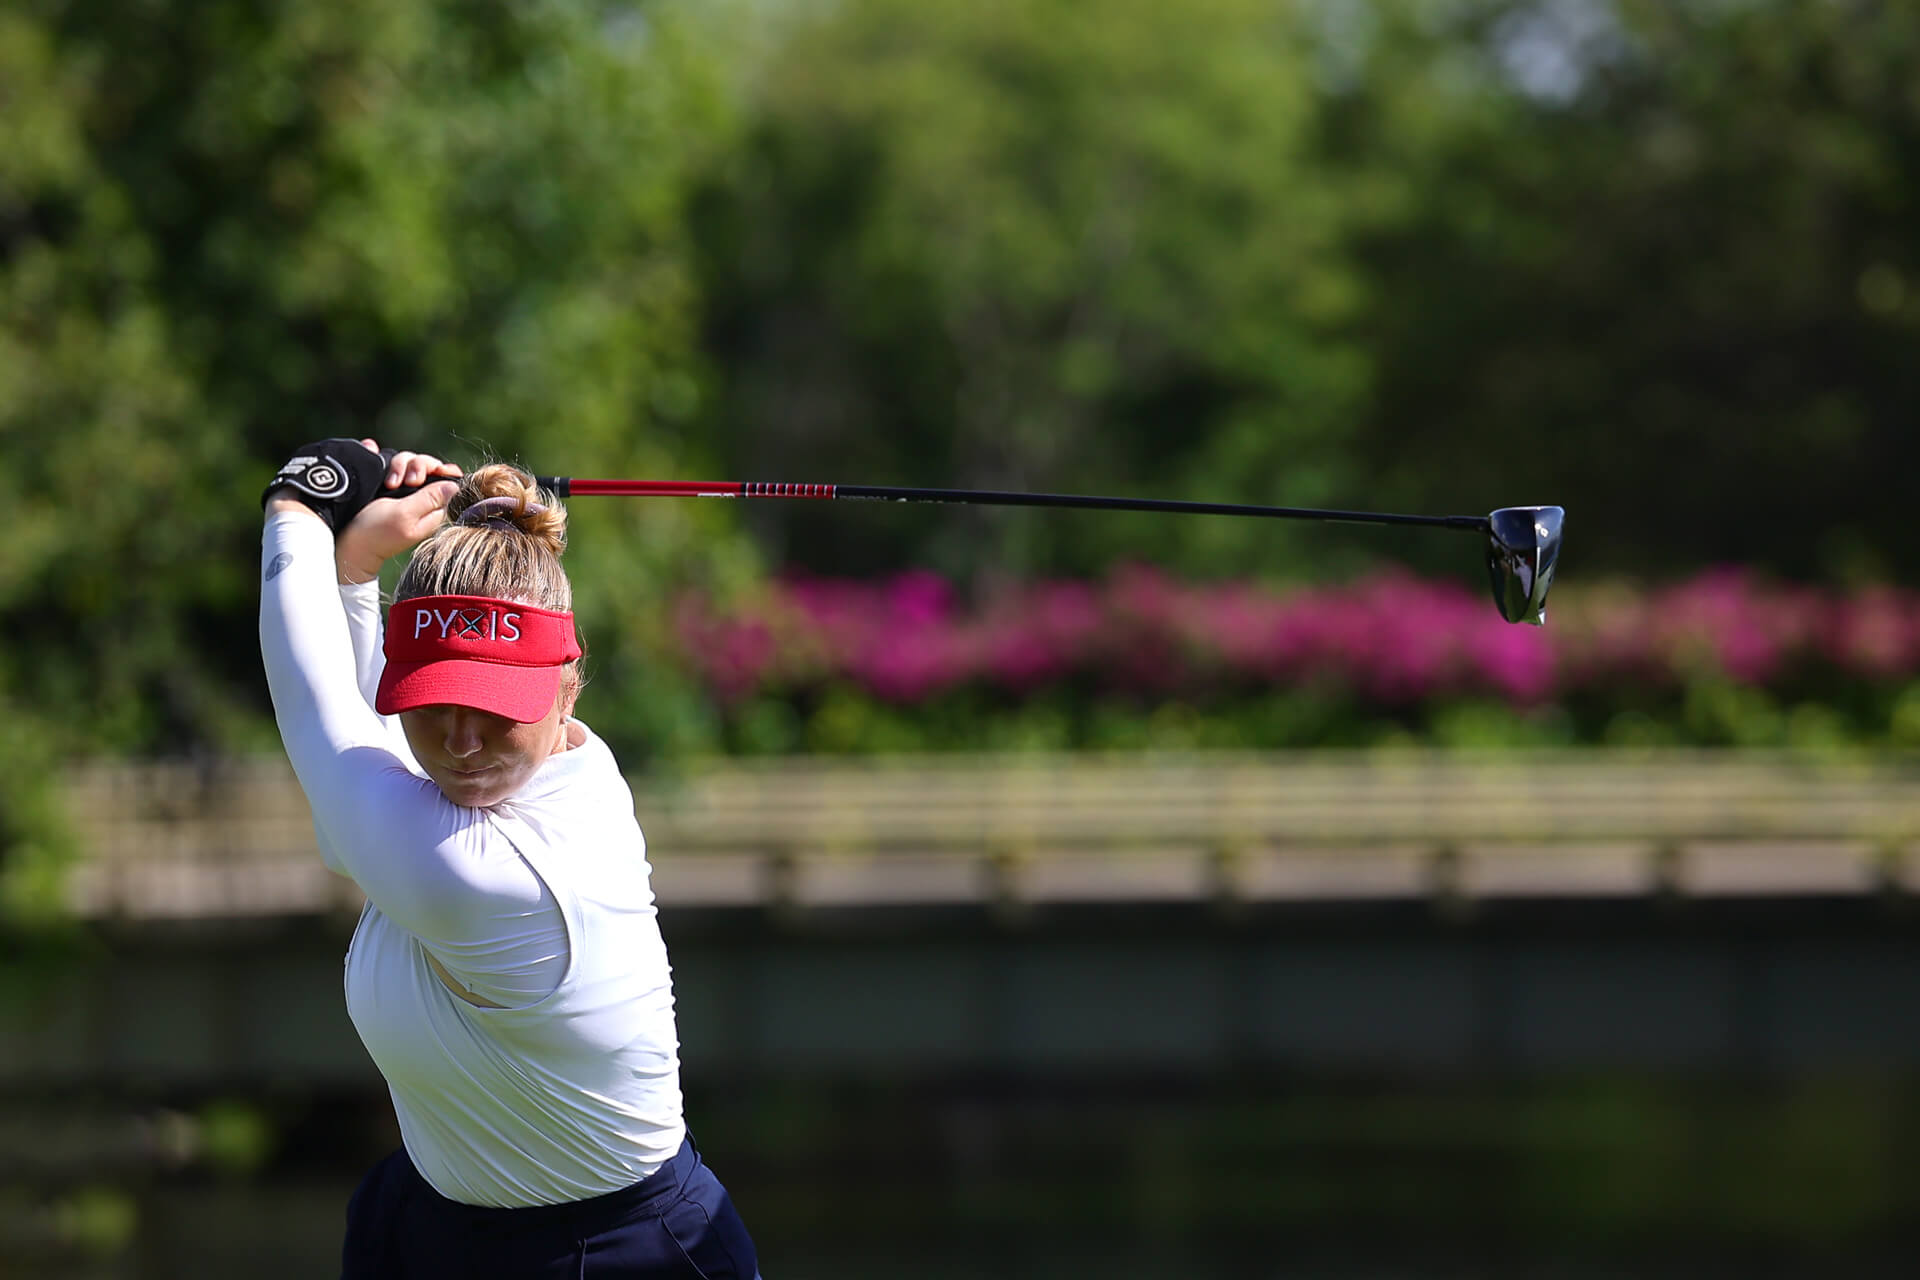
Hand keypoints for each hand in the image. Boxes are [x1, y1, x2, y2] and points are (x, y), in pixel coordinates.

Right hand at [333, 440, 462, 582]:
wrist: (347, 543)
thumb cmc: (376, 532)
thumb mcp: (405, 515)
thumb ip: (430, 499)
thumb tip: (455, 486)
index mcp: (432, 509)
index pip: (445, 479)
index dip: (435, 470)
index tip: (416, 479)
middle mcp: (420, 499)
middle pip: (427, 467)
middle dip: (414, 466)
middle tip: (398, 482)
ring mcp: (403, 493)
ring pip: (409, 463)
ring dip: (398, 465)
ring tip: (388, 482)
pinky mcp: (386, 488)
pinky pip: (389, 464)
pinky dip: (383, 457)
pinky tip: (373, 449)